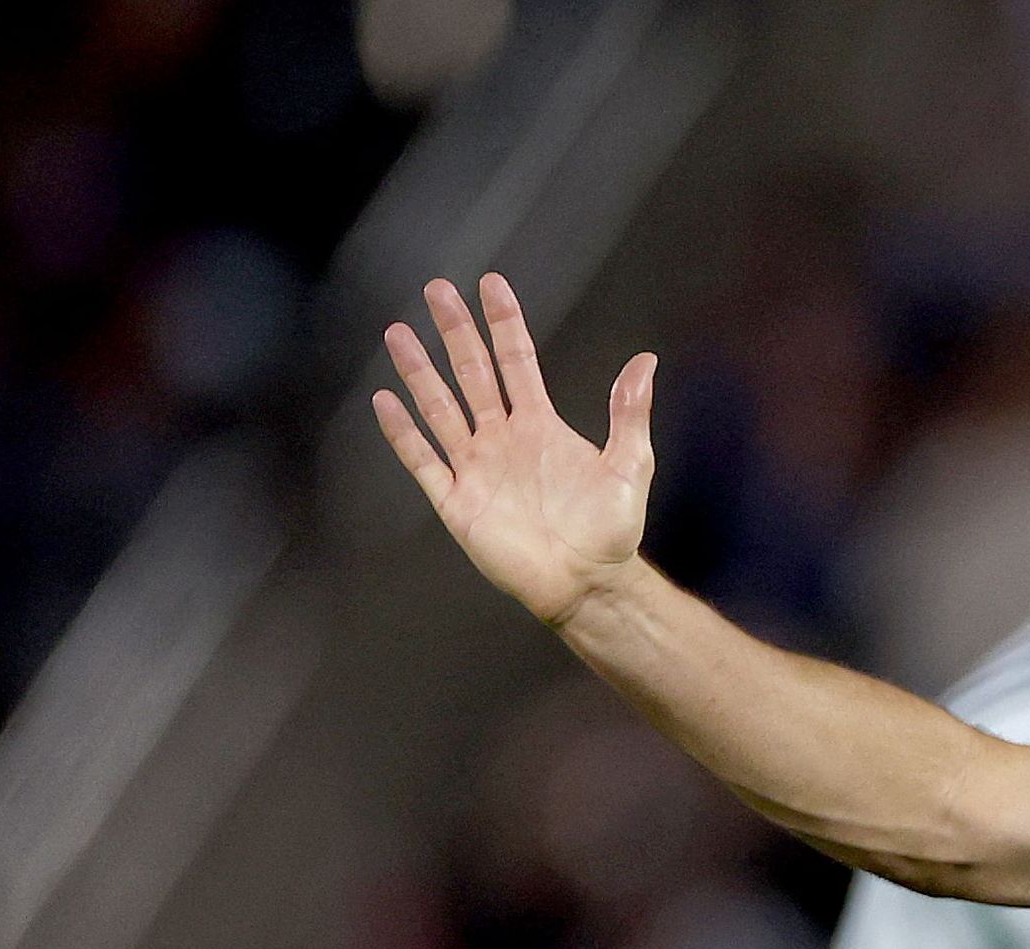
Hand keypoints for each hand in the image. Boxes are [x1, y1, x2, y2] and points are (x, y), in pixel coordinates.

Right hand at [372, 273, 654, 627]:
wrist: (588, 584)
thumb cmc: (610, 531)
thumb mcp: (629, 466)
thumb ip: (629, 414)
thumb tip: (645, 359)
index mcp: (540, 425)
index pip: (516, 362)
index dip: (504, 323)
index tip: (491, 284)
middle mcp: (502, 438)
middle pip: (471, 373)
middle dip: (455, 331)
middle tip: (437, 288)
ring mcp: (476, 467)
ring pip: (440, 407)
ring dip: (419, 371)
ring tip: (397, 332)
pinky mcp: (456, 500)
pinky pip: (423, 459)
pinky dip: (403, 432)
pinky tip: (385, 401)